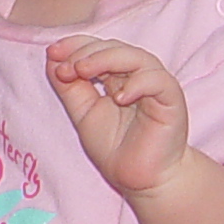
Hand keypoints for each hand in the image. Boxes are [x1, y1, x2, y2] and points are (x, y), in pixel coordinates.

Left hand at [47, 35, 188, 197]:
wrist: (140, 178)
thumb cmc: (115, 146)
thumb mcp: (82, 113)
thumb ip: (69, 87)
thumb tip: (52, 59)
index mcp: (116, 75)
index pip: (97, 47)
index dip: (75, 45)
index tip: (52, 52)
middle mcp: (136, 76)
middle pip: (114, 47)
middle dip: (86, 52)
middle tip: (66, 67)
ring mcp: (156, 86)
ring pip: (137, 57)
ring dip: (106, 59)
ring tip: (83, 70)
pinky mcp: (171, 100)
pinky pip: (158, 81)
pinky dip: (137, 83)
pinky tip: (118, 97)